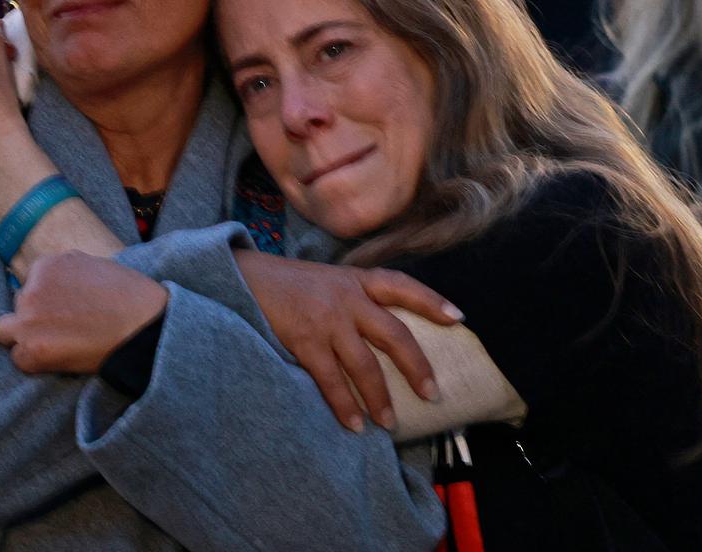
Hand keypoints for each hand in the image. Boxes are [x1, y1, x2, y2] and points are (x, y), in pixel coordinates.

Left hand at [0, 252, 166, 373]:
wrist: (146, 326)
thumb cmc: (131, 296)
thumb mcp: (94, 265)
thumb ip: (67, 273)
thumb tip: (56, 283)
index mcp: (46, 265)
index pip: (32, 285)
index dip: (46, 301)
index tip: (64, 312)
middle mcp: (31, 289)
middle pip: (19, 307)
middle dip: (35, 318)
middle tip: (62, 330)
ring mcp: (29, 319)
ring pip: (8, 332)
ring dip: (28, 339)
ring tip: (59, 347)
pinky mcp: (33, 349)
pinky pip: (19, 359)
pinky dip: (35, 363)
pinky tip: (61, 360)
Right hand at [236, 251, 463, 432]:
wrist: (243, 277)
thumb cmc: (288, 284)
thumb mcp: (327, 279)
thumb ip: (354, 297)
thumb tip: (382, 332)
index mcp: (355, 280)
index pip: (401, 286)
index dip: (431, 301)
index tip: (459, 319)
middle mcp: (347, 297)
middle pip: (394, 334)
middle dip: (417, 367)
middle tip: (432, 395)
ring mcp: (327, 319)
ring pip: (365, 365)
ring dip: (380, 398)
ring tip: (389, 423)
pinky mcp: (305, 340)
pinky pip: (331, 380)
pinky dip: (345, 406)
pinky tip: (354, 424)